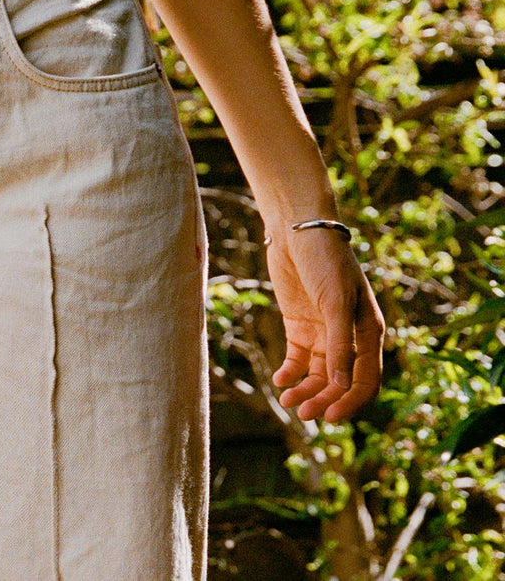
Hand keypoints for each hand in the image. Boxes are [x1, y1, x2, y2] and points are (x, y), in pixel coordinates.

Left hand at [264, 225, 385, 422]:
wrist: (298, 231)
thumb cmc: (326, 261)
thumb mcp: (334, 301)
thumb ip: (338, 343)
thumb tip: (340, 384)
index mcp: (369, 332)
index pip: (365, 379)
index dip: (349, 402)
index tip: (329, 417)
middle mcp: (348, 337)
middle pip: (339, 381)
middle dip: (323, 399)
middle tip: (303, 413)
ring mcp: (323, 332)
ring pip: (318, 373)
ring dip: (305, 389)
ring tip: (287, 400)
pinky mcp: (300, 325)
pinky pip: (298, 358)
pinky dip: (291, 372)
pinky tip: (280, 380)